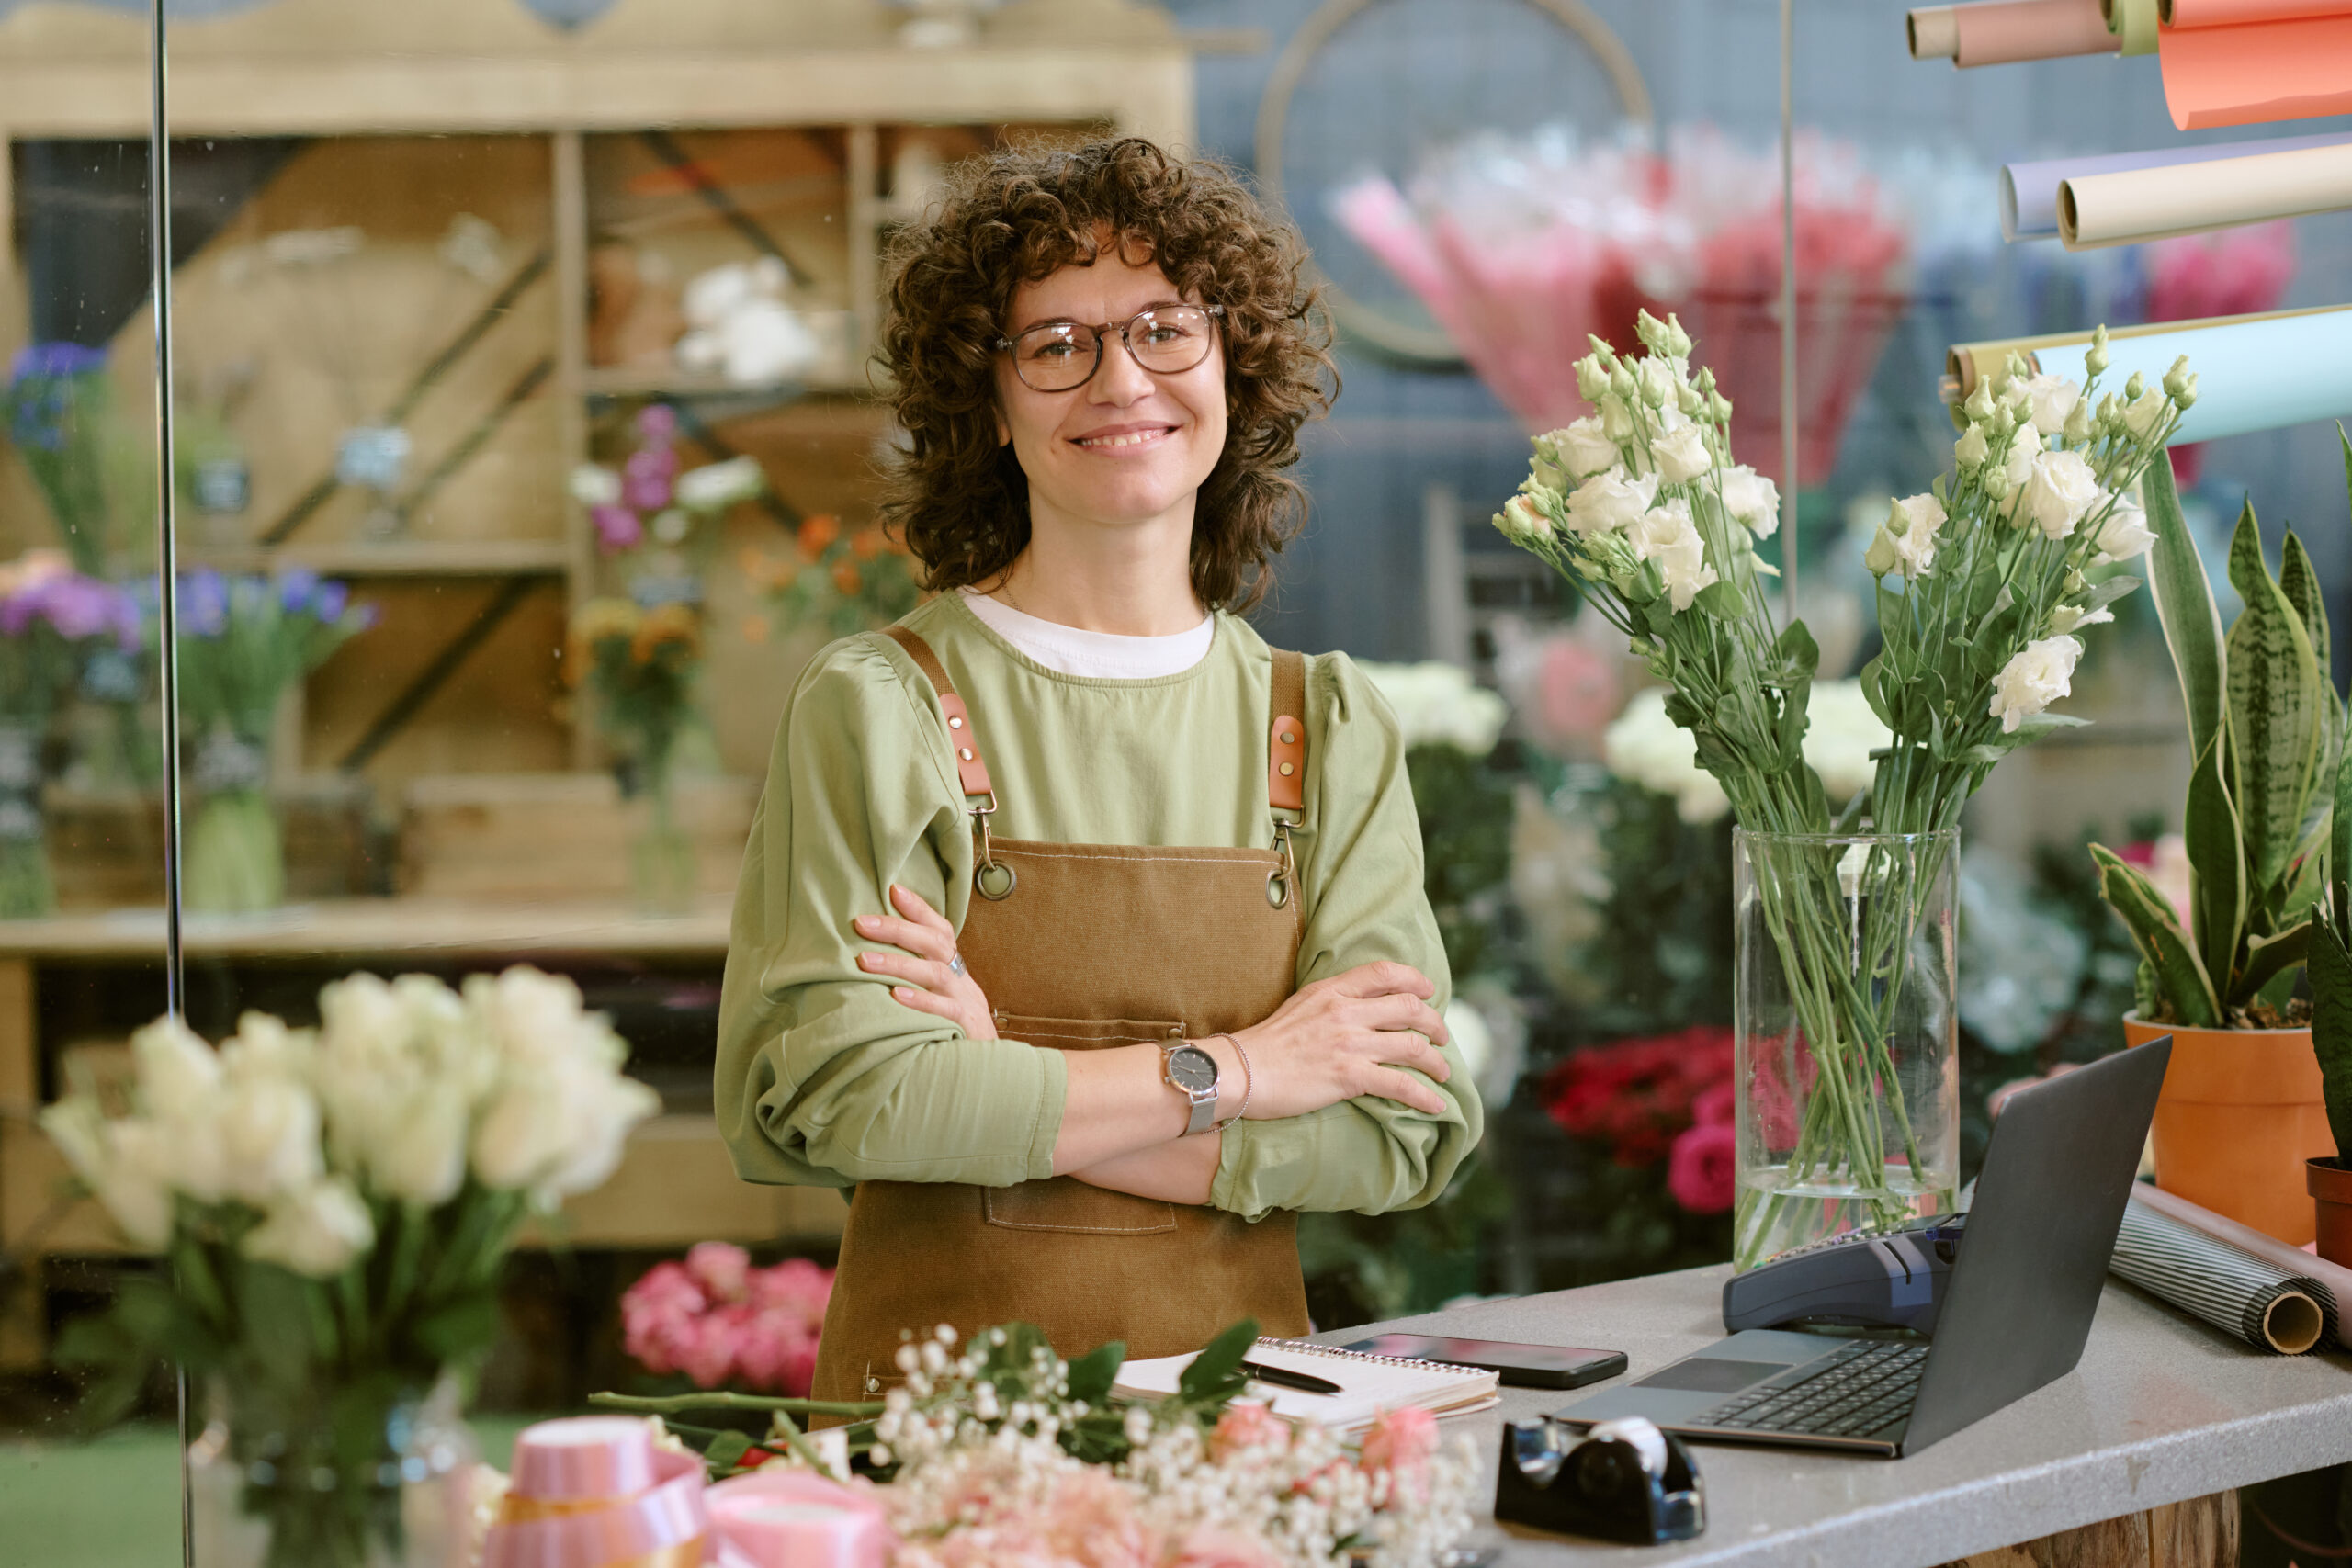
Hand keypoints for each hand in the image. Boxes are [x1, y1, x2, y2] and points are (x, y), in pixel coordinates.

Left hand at [853, 884, 997, 1039]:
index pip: (939, 929)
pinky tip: (895, 996)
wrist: (988, 1067)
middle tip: (861, 923)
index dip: (919, 908)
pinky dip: (921, 1001)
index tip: (893, 890)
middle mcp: (960, 978)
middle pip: (934, 943)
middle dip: (897, 930)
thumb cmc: (950, 1026)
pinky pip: (945, 1011)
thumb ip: (914, 973)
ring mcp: (965, 1001)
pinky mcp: (965, 1027)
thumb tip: (868, 952)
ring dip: (898, 964)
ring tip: (864, 961)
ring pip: (935, 974)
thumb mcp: (937, 995)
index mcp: (953, 966)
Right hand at [1226, 961, 1451, 1119]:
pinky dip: (1424, 1096)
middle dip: (1434, 1023)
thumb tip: (1359, 1008)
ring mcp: (1349, 1044)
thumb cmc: (1265, 1043)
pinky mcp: (1349, 1076)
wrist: (1241, 1071)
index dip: (1414, 980)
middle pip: (1409, 1008)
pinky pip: (1400, 1084)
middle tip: (1441, 1037)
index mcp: (1332, 990)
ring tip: (1443, 1072)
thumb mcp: (1300, 1005)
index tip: (1428, 992)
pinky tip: (1436, 1105)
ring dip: (1436, 1061)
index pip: (1385, 973)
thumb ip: (1332, 1001)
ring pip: (1412, 1046)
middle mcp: (1345, 1012)